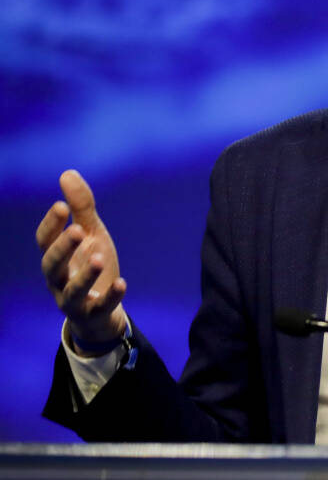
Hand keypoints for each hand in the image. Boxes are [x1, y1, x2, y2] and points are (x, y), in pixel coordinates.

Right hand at [36, 170, 127, 350]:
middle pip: (52, 266)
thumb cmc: (92, 264)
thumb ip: (81, 208)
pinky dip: (110, 296)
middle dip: (62, 248)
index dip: (51, 225)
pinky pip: (100, 307)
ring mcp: (74, 300)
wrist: (101, 310)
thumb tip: (67, 173)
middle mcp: (59, 280)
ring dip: (85, 275)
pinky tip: (123, 283)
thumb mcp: (91, 234)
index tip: (61, 206)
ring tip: (99, 258)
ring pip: (72, 291)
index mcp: (57, 258)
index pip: (45, 241)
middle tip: (77, 230)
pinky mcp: (93, 314)